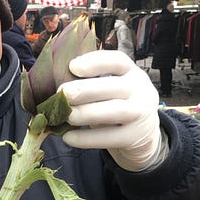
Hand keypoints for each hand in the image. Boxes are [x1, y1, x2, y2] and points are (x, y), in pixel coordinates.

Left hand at [59, 50, 165, 171]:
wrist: (142, 137)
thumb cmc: (117, 106)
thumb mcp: (112, 90)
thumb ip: (93, 84)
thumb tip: (57, 86)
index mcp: (132, 73)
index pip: (118, 61)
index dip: (95, 62)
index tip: (72, 66)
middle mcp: (140, 91)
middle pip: (115, 87)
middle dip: (86, 90)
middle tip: (62, 92)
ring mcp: (140, 114)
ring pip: (114, 111)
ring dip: (86, 113)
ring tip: (66, 116)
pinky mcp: (134, 137)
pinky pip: (109, 137)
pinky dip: (86, 138)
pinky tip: (68, 137)